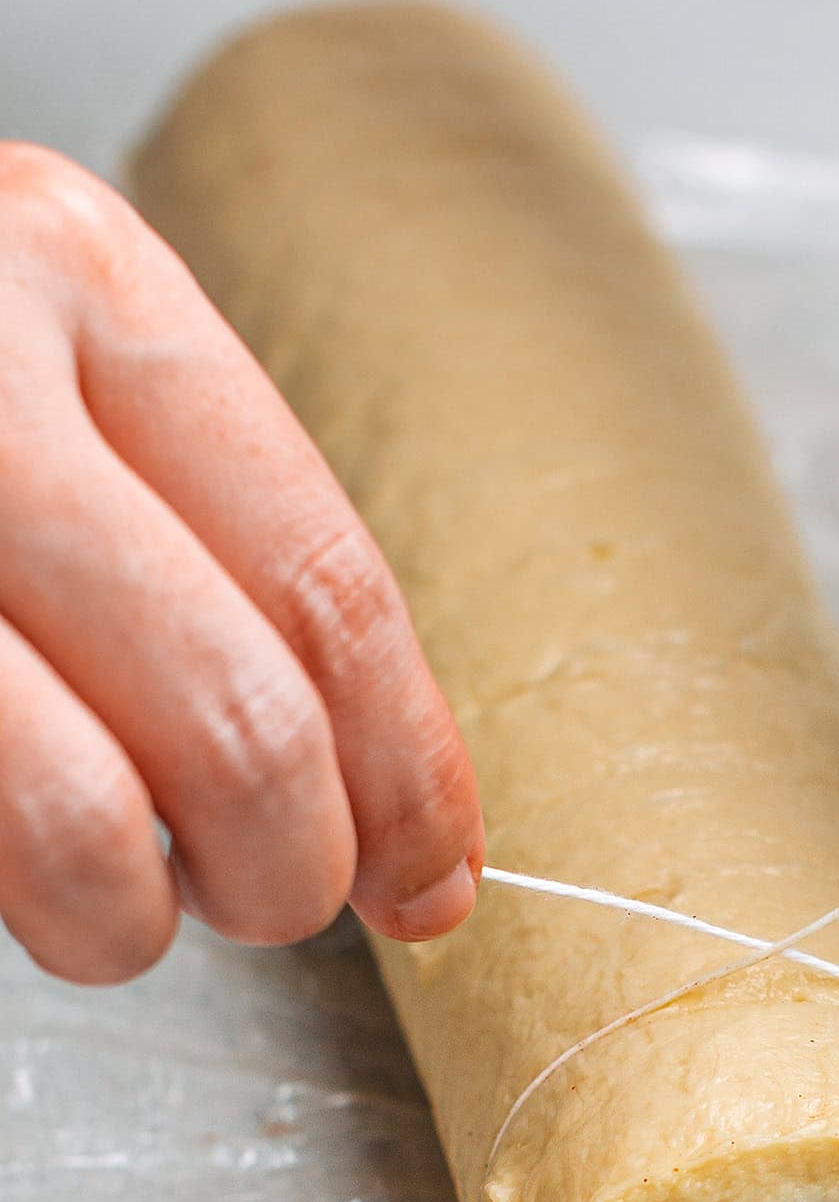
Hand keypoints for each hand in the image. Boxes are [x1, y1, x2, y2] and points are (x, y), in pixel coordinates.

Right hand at [0, 144, 482, 982]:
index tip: (432, 877)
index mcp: (79, 280)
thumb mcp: (48, 370)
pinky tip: (2, 854)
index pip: (328, 584)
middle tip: (268, 898)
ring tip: (112, 899)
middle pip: (240, 723)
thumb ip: (211, 543)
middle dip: (289, 872)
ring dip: (127, 921)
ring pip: (84, 828)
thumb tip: (395, 810)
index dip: (408, 772)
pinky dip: (9, 894)